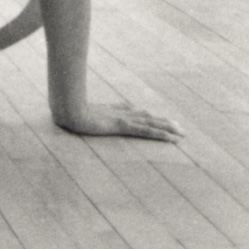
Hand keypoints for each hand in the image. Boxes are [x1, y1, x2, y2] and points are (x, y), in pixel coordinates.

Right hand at [56, 102, 181, 141]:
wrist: (66, 111)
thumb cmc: (67, 112)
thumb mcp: (76, 113)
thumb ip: (84, 112)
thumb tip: (81, 115)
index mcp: (111, 110)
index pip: (134, 112)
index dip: (147, 116)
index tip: (157, 118)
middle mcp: (121, 112)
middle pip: (147, 116)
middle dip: (163, 121)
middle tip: (179, 127)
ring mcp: (123, 118)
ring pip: (151, 122)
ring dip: (168, 127)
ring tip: (182, 133)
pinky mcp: (124, 126)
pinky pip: (147, 131)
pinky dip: (162, 134)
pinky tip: (173, 138)